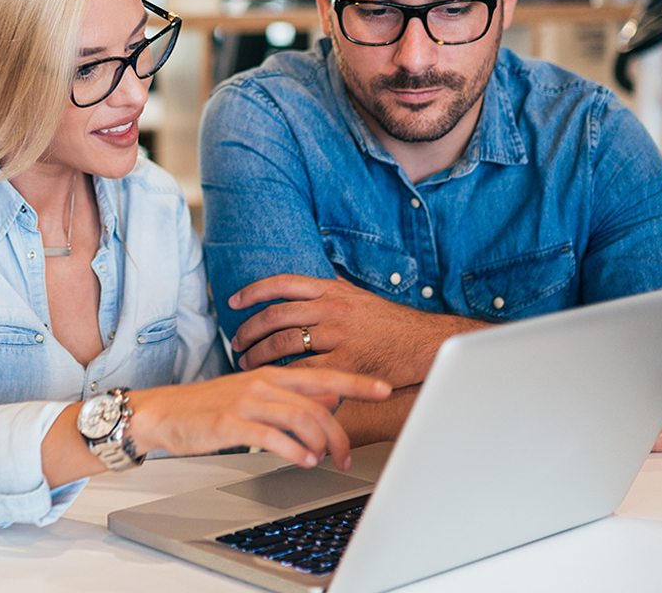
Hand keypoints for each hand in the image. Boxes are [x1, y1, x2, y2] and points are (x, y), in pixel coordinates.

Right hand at [129, 368, 391, 470]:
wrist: (162, 413)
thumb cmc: (206, 407)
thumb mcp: (253, 394)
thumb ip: (292, 395)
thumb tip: (330, 400)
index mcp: (271, 374)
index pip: (323, 374)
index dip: (356, 382)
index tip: (384, 388)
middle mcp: (263, 383)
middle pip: (317, 402)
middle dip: (340, 431)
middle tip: (347, 455)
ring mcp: (246, 401)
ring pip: (299, 418)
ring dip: (319, 442)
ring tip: (324, 461)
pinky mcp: (231, 422)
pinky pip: (272, 436)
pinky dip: (293, 451)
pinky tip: (301, 460)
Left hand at [229, 274, 489, 386]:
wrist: (427, 343)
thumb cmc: (394, 324)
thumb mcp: (361, 296)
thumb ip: (336, 288)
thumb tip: (317, 279)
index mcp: (333, 290)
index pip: (283, 283)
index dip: (254, 292)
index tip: (234, 302)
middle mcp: (332, 309)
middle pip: (276, 316)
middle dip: (249, 330)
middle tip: (236, 343)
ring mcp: (338, 336)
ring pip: (284, 343)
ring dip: (260, 355)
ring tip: (249, 363)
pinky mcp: (346, 363)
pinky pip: (305, 370)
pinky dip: (285, 376)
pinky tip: (275, 382)